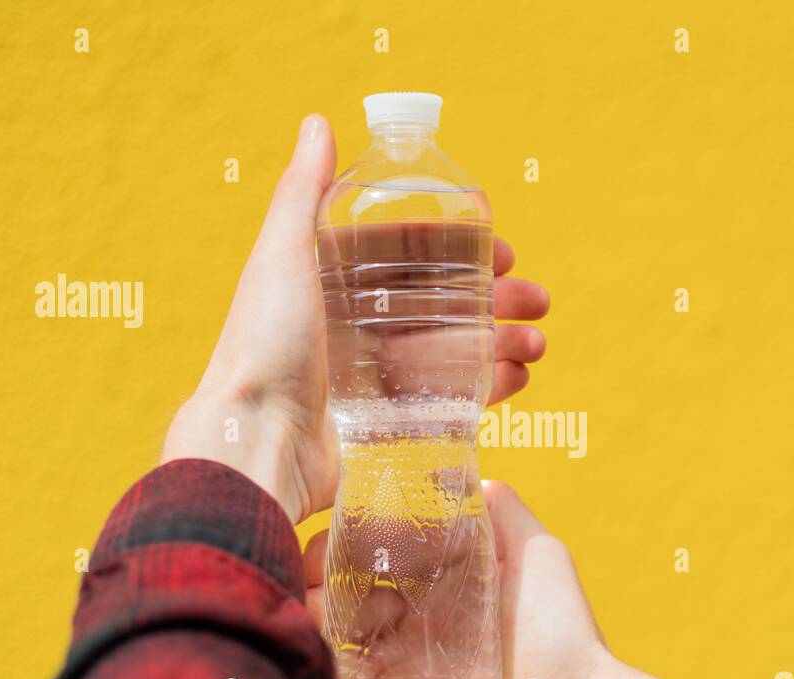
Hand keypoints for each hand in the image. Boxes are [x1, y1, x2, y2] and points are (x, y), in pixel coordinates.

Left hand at [161, 114, 549, 522]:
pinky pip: (453, 398)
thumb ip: (303, 192)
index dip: (460, 249)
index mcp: (336, 286)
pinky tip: (519, 373)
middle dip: (498, 298)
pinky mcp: (392, 423)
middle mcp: (359, 328)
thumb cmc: (262, 346)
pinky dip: (491, 384)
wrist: (255, 443)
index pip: (412, 257)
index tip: (503, 250)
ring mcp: (378, 378)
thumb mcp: (282, 257)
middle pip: (445, 303)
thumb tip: (319, 121)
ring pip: (457, 349)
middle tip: (537, 299)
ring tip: (538, 342)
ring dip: (504, 340)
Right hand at [303, 481, 685, 678]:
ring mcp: (401, 667)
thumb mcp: (538, 552)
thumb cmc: (559, 632)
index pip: (381, 548)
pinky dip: (324, 661)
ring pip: (334, 631)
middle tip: (312, 572)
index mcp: (443, 582)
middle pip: (346, 587)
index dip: (351, 534)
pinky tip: (324, 644)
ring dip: (313, 613)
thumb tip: (451, 469)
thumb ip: (500, 508)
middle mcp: (417, 621)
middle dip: (319, 573)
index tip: (335, 529)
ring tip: (312, 606)